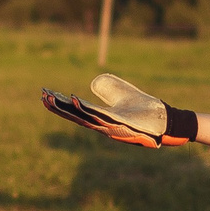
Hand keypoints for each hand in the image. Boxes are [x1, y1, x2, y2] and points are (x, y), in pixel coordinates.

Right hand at [39, 73, 194, 147]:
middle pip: (75, 116)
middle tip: (42, 97)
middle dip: (58, 107)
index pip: (76, 111)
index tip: (45, 94)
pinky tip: (74, 99)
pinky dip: (85, 109)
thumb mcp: (124, 95)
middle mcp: (103, 125)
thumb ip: (109, 89)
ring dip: (66, 108)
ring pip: (83, 117)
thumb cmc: (147, 110)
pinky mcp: (120, 126)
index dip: (61, 104)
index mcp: (102, 119)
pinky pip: (99, 117)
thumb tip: (93, 83)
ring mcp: (111, 127)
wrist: (167, 122)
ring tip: (51, 98)